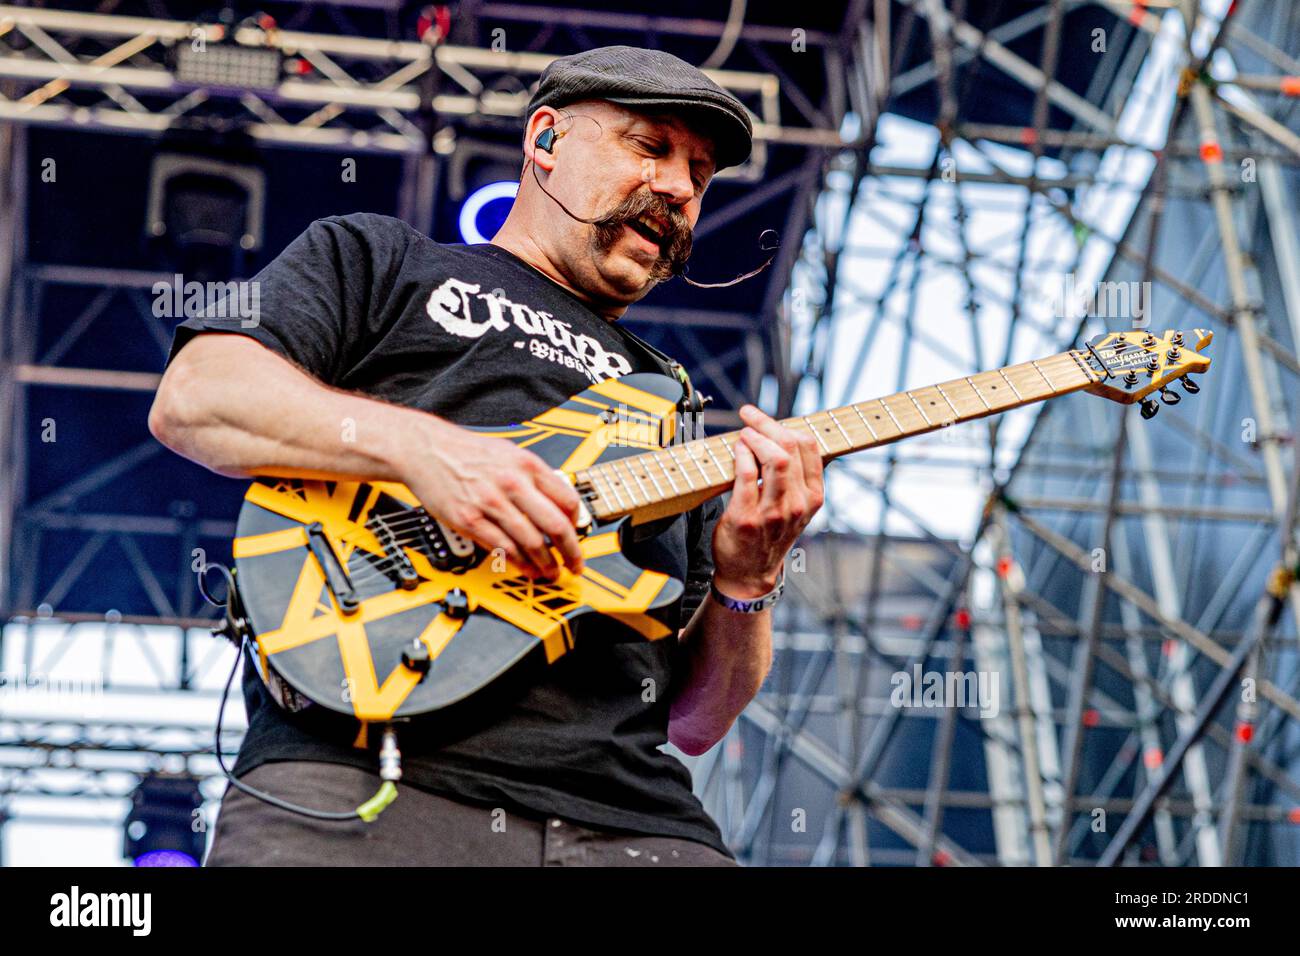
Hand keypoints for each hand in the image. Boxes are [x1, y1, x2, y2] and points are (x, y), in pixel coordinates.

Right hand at [398, 418, 583, 579]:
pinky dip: (519, 563)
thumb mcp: (509, 453)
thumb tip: (557, 501)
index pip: (567, 500)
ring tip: (551, 572)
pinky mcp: (469, 520)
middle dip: (571, 551)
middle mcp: (512, 483)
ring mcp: (490, 503)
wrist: (425, 449)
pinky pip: (502, 548)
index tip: (576, 534)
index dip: (577, 523)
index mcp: (527, 465)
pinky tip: (526, 568)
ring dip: (546, 563)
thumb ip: (534, 477)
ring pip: (531, 542)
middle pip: (555, 525)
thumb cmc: (466, 452)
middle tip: (575, 564)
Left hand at [711, 404, 823, 597]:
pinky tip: (735, 451)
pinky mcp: (748, 517)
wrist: (749, 574)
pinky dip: (740, 455)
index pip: (810, 447)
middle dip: (767, 424)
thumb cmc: (768, 535)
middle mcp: (798, 504)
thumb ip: (794, 477)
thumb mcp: (794, 508)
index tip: (766, 419)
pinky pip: (747, 475)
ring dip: (755, 437)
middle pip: (791, 447)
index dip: (787, 424)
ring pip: (774, 458)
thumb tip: (778, 435)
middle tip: (749, 416)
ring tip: (743, 434)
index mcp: (813, 497)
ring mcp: (774, 512)